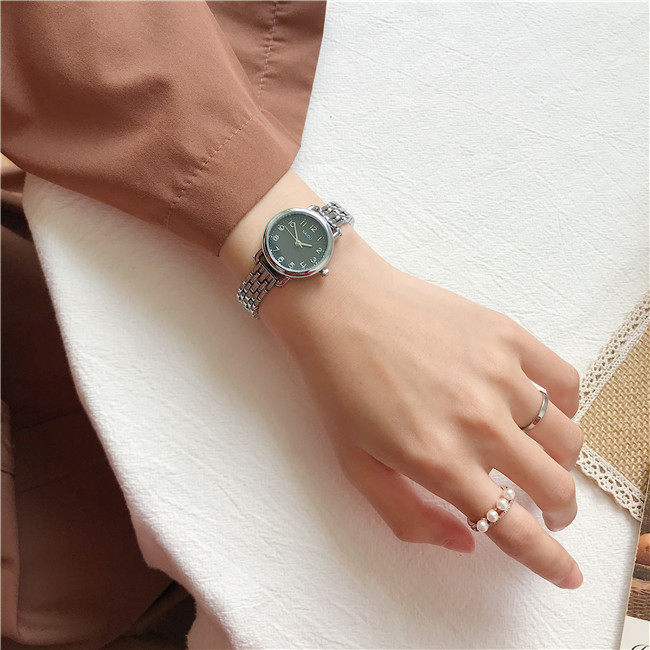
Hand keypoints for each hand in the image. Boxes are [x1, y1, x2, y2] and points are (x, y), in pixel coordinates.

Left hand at [221, 171, 583, 588]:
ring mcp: (498, 374)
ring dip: (562, 464)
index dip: (550, 560)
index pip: (514, 528)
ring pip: (567, 439)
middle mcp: (478, 421)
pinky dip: (565, 407)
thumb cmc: (339, 385)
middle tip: (544, 510)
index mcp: (437, 460)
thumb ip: (407, 516)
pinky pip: (564, 381)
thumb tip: (467, 542)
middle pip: (554, 487)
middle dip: (557, 512)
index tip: (567, 574)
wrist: (338, 305)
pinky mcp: (506, 335)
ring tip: (541, 461)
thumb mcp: (355, 465)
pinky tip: (542, 410)